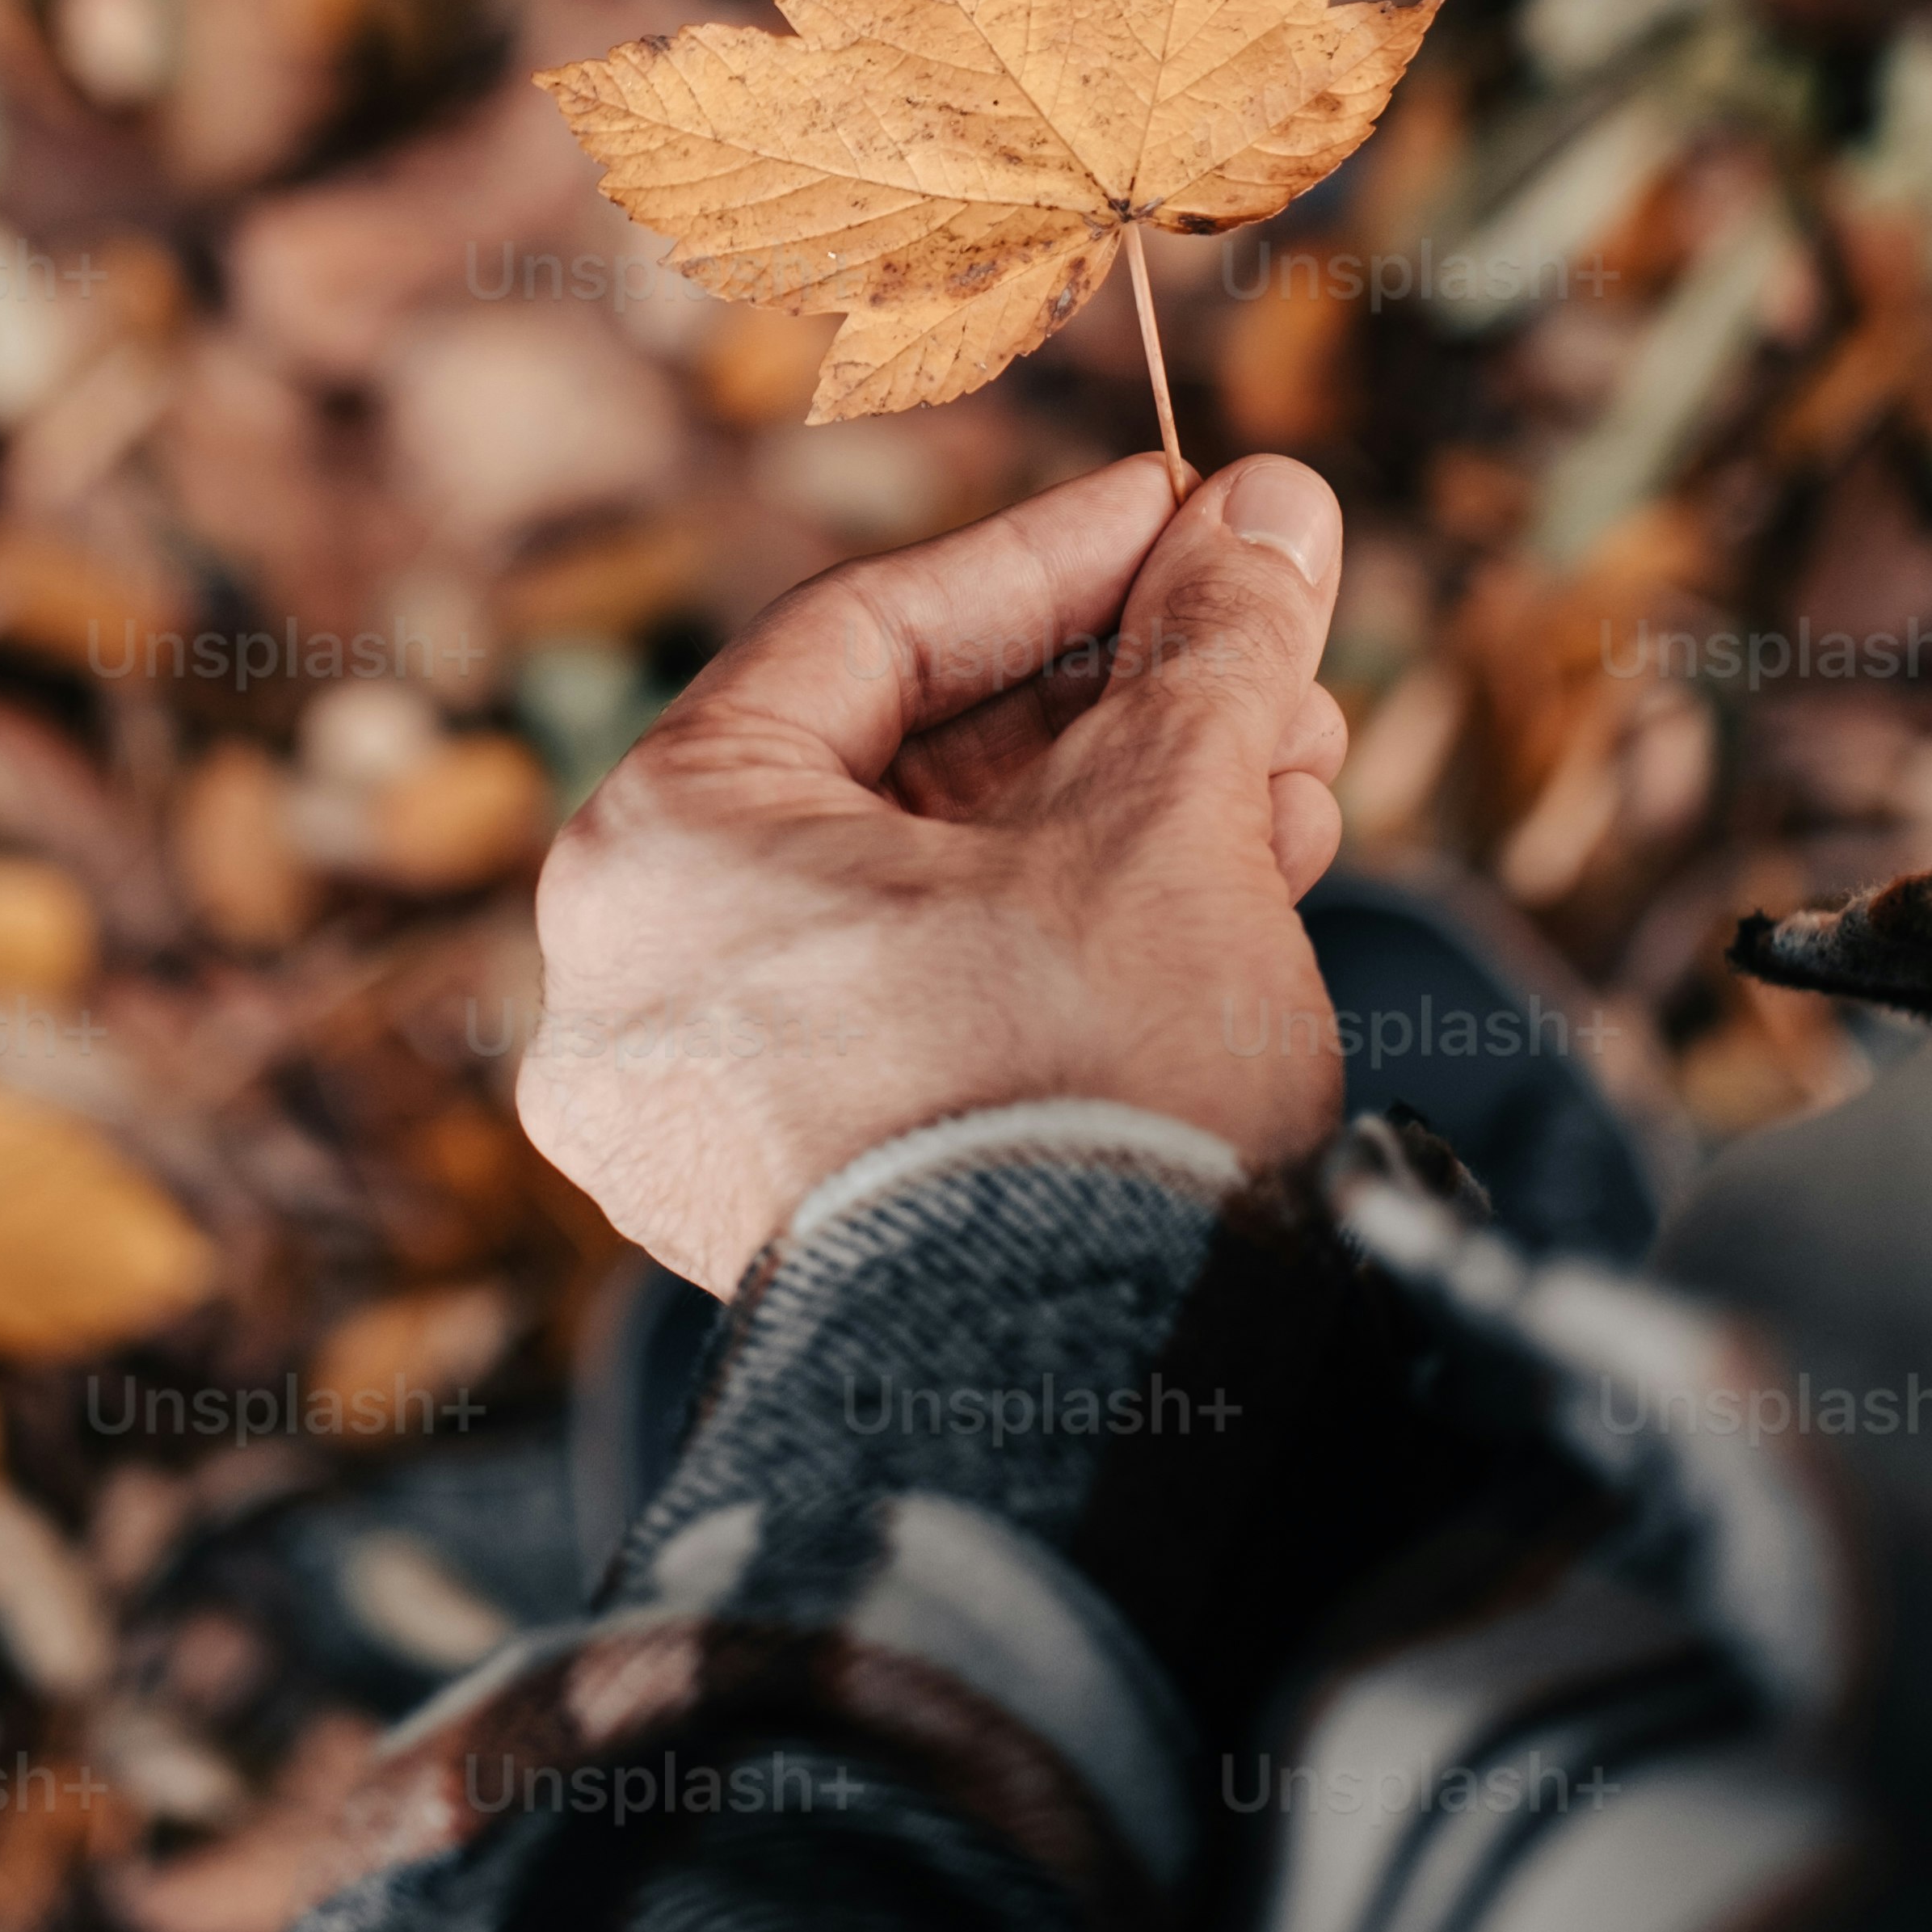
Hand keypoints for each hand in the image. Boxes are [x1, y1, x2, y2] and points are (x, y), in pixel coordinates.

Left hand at [516, 453, 1352, 1291]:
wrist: (1074, 1420)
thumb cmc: (1075, 1100)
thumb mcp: (1160, 823)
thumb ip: (1205, 649)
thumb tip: (1273, 511)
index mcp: (657, 849)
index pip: (871, 632)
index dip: (1058, 557)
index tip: (1191, 513)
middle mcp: (638, 979)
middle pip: (911, 766)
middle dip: (1122, 708)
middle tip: (1272, 664)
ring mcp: (701, 1112)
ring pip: (933, 897)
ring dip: (1122, 823)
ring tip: (1293, 787)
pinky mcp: (788, 1210)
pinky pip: (922, 1012)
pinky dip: (1063, 946)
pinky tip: (1226, 898)